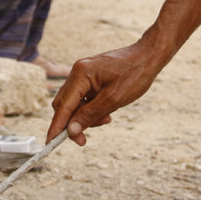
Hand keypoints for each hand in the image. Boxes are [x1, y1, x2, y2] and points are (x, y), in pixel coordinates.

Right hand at [47, 41, 164, 145]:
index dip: (56, 126)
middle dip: (72, 123)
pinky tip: (107, 112)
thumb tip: (71, 131)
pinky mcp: (91, 77)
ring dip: (85, 116)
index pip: (63, 106)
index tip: (50, 143)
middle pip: (64, 105)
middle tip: (83, 140)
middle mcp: (78, 72)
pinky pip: (84, 97)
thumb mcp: (113, 100)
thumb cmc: (135, 75)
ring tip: (107, 119)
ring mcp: (83, 74)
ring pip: (75, 103)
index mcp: (81, 74)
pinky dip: (91, 108)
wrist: (149, 56)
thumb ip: (90, 115)